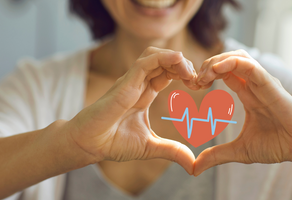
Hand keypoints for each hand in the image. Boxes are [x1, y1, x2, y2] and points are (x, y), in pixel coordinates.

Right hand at [64, 47, 197, 173]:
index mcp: (145, 93)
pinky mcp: (125, 83)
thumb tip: (193, 165)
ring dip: (176, 59)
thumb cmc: (113, 142)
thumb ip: (172, 151)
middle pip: (165, 61)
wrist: (89, 145)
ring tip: (190, 73)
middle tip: (198, 80)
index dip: (185, 74)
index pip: (168, 73)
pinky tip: (178, 61)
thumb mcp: (151, 147)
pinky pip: (145, 62)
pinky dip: (164, 58)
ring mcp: (131, 81)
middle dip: (184, 65)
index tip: (199, 86)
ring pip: (155, 55)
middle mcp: (139, 84)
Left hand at [194, 50, 291, 175]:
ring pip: (238, 57)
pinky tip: (216, 70)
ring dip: (217, 61)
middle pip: (228, 60)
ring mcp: (263, 83)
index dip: (206, 75)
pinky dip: (232, 63)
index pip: (224, 73)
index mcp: (247, 94)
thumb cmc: (278, 145)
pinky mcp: (271, 85)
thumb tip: (194, 169)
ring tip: (204, 75)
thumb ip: (216, 155)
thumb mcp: (239, 151)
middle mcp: (254, 85)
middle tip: (195, 80)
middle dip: (207, 65)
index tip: (193, 86)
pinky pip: (251, 67)